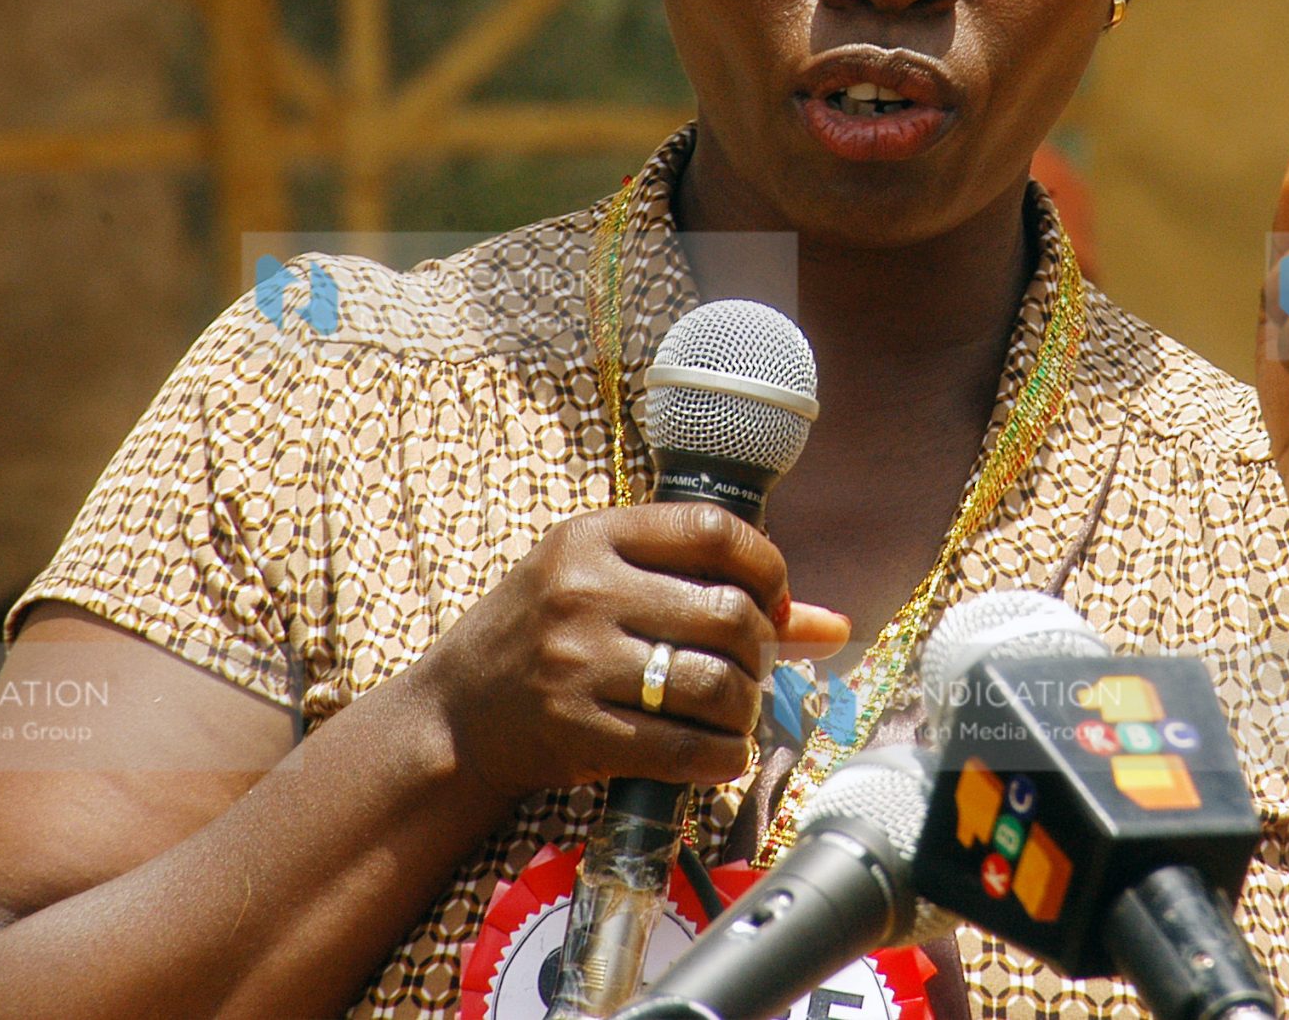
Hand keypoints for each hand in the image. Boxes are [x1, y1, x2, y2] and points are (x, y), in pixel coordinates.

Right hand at [422, 506, 849, 799]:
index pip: (715, 529)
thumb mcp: (607, 586)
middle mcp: (586, 591)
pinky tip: (719, 754)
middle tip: (750, 668)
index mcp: (595, 537)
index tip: (772, 600)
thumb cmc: (544, 637)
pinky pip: (685, 749)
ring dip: (747, 708)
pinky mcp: (578, 730)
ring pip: (717, 685)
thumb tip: (833, 625)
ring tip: (734, 712)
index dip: (768, 566)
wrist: (455, 715)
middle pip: (731, 614)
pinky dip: (723, 758)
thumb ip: (711, 589)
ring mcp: (578, 663)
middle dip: (761, 650)